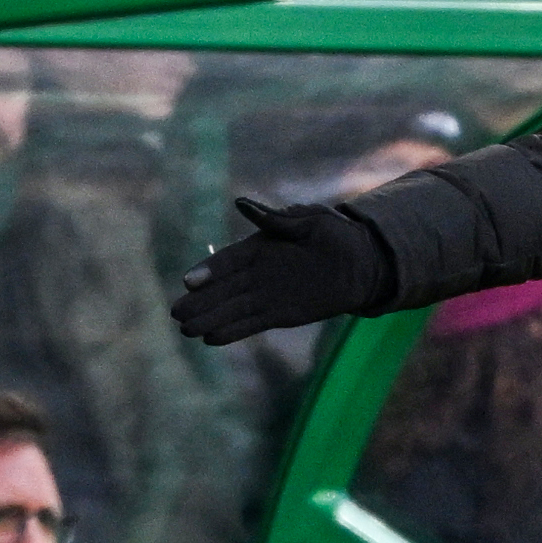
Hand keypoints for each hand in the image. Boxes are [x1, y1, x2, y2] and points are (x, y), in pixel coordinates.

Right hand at [172, 197, 387, 344]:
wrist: (364, 262)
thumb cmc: (337, 234)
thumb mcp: (310, 220)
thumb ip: (277, 219)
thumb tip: (241, 204)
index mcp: (260, 246)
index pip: (228, 259)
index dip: (209, 270)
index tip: (189, 281)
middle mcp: (258, 273)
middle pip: (223, 288)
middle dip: (200, 301)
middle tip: (177, 312)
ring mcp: (268, 295)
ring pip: (233, 309)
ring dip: (210, 319)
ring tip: (186, 330)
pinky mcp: (281, 314)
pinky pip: (252, 324)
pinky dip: (233, 332)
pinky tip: (211, 338)